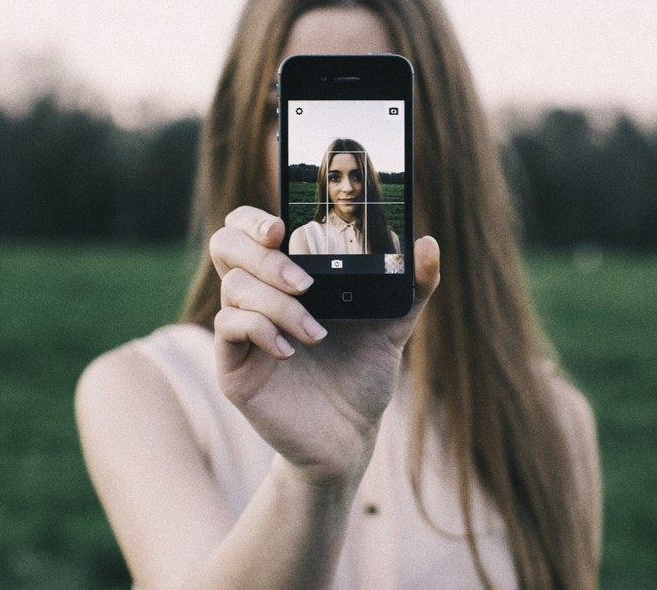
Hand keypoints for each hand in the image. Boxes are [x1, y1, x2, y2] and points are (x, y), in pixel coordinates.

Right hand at [210, 206, 439, 485]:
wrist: (350, 436)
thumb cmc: (364, 374)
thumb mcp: (394, 326)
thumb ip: (413, 286)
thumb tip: (429, 243)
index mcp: (288, 276)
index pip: (249, 228)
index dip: (254, 219)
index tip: (281, 227)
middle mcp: (259, 296)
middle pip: (226, 245)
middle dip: (262, 255)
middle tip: (304, 282)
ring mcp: (242, 329)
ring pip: (234, 286)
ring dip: (278, 303)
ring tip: (316, 332)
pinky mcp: (234, 365)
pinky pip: (228, 327)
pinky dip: (260, 329)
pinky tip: (290, 349)